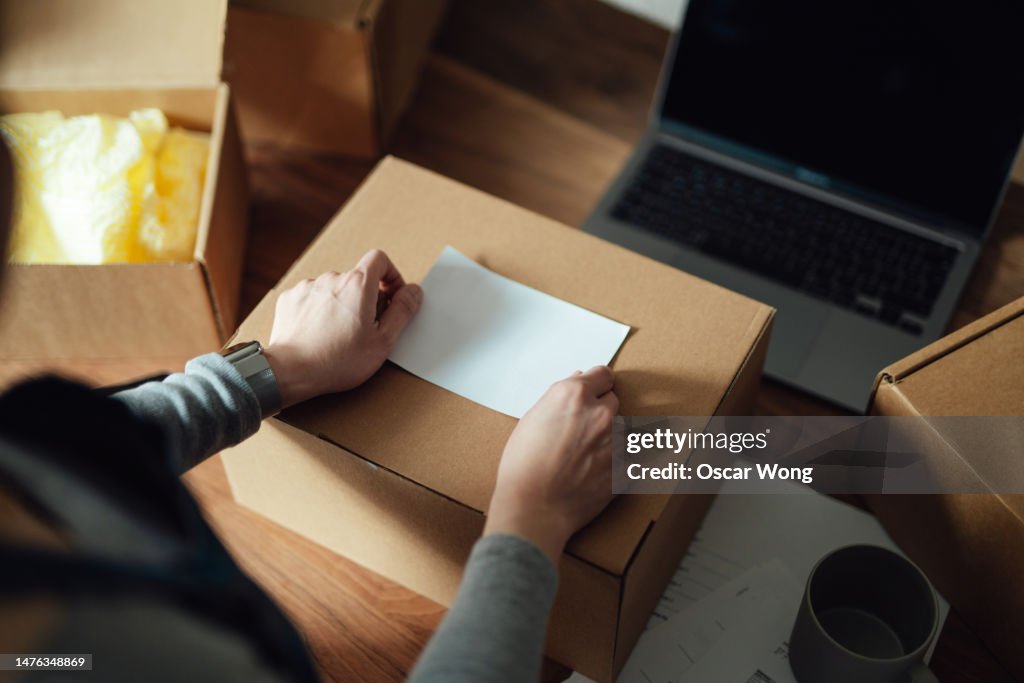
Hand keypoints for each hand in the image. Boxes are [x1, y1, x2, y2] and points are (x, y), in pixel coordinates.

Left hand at [264, 249, 422, 407]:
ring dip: (342, 305)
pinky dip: (320, 310)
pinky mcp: (291, 299)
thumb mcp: (383, 341)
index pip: (380, 260)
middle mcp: (332, 279)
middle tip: (367, 328)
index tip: (391, 297)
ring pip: (334, 289)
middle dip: (367, 298)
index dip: (390, 275)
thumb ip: (402, 311)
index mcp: (358, 285)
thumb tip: (414, 291)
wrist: (291, 372)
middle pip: (357, 278)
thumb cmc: (337, 361)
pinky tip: (320, 333)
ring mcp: (308, 287)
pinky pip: (313, 298)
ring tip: (340, 335)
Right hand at [484, 366, 618, 563]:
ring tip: (585, 457)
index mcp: (574, 396)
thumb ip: (558, 398)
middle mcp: (600, 414)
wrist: (534, 508)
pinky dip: (618, 463)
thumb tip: (577, 382)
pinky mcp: (626, 469)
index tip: (596, 392)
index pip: (604, 375)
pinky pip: (629, 459)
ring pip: (622, 430)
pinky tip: (595, 474)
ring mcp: (617, 442)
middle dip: (601, 412)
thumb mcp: (531, 420)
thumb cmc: (523, 468)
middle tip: (582, 431)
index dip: (597, 385)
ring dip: (610, 438)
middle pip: (614, 401)